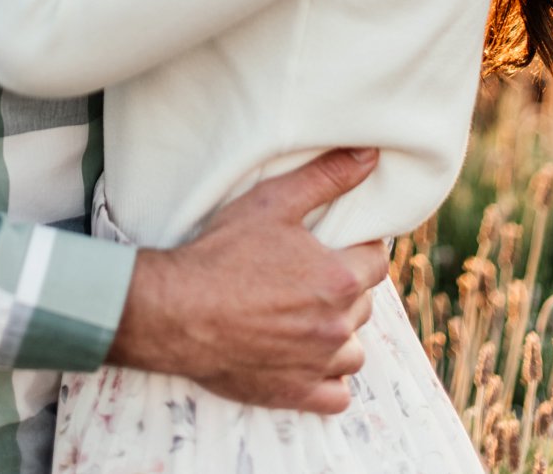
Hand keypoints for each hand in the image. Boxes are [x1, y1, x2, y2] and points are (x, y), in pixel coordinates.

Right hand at [108, 148, 387, 411]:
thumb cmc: (223, 252)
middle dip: (346, 286)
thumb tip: (370, 156)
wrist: (177, 310)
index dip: (358, 247)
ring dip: (340, 333)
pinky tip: (309, 359)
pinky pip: (336, 395)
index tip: (337, 243)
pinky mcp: (294, 393)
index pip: (375, 262)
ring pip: (353, 351)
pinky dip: (329, 380)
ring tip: (311, 315)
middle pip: (363, 304)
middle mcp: (335, 326)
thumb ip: (326, 177)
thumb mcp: (273, 201)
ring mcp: (316, 365)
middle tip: (312, 273)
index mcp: (338, 280)